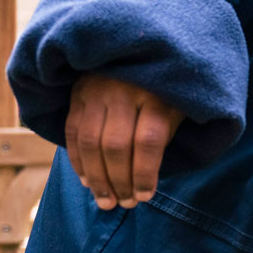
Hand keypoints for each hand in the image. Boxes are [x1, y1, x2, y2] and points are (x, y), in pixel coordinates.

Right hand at [63, 74, 184, 209]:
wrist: (141, 47)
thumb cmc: (167, 90)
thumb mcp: (178, 107)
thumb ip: (164, 136)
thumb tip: (144, 182)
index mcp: (157, 94)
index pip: (148, 142)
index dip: (145, 174)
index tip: (145, 197)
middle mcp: (124, 91)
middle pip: (116, 146)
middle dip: (119, 182)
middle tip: (124, 204)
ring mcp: (98, 90)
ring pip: (91, 142)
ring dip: (97, 178)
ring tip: (105, 200)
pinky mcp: (79, 92)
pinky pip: (73, 132)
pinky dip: (78, 161)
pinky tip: (87, 180)